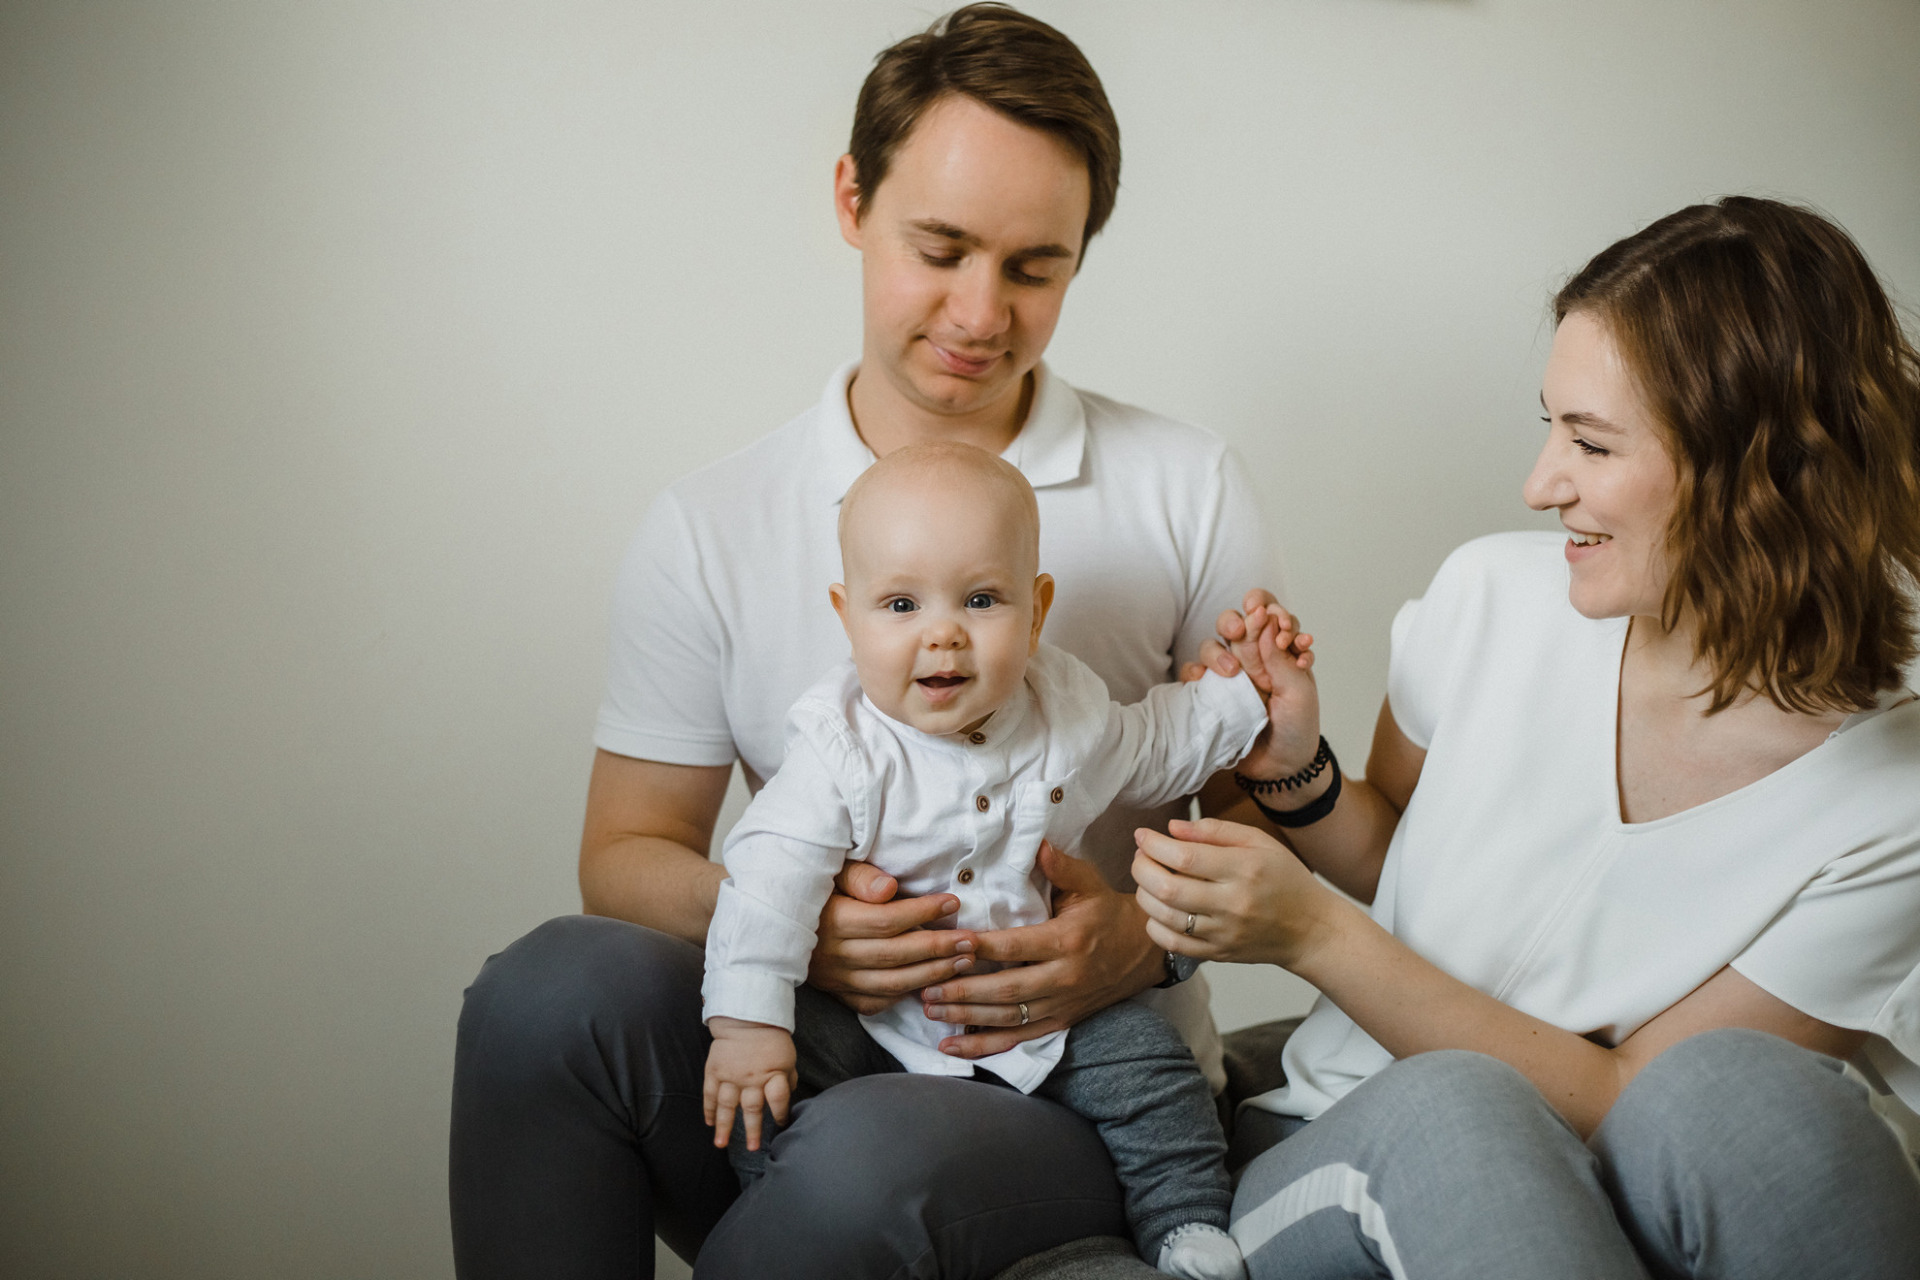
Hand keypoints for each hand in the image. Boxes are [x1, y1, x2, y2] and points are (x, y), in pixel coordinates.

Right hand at [703, 1017, 797, 1150]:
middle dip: (753, 1130)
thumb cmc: (771, 1039)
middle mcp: (751, 1078)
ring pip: (726, 1105)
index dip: (781, 1113)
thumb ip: (787, 1078)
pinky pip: (710, 1093)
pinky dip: (708, 1109)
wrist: (746, 1018)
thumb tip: (787, 1097)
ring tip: (721, 1144)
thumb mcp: (788, 1057)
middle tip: (752, 1149)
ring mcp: (731, 1075)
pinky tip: (709, 1123)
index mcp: (772, 1073)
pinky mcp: (715, 1071)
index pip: (778, 1099)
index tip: (781, 1124)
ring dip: (724, 1126)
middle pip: (752, 1108)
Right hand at [807, 860, 978, 1015]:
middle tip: (971, 939)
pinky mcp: (838, 994)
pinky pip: (875, 1002)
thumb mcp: (830, 870)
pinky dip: (905, 996)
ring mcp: (835, 979)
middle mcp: (833, 954)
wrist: (773, 922)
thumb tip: (890, 888)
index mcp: (831, 920)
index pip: (886, 920)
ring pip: (890, 983)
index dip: (922, 912)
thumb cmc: (814, 887)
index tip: (953, 902)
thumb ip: (859, 877)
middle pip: (895, 955)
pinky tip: (932, 984)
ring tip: (964, 961)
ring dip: (932, 974)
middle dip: (938, 948)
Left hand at [917, 842, 1159, 1058]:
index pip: (1017, 947)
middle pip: (1006, 989)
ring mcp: (1061, 1004)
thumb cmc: (1108, 912)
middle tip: (925, 985)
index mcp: (1068, 940)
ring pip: (1008, 1017)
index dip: (982, 948)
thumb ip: (1061, 867)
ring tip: (930, 1009)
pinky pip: (1019, 1038)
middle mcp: (1064, 977)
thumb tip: (1037, 845)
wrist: (1143, 952)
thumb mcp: (1090, 883)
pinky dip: (985, 1046)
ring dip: (966, 1017)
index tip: (950, 944)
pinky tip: (953, 1047)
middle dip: (963, 990)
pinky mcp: (1060, 1021)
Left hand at [1131, 817, 1335, 968]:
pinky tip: (1158, 909)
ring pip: (1165, 916)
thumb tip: (1171, 828)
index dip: (1154, 845)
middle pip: (1169, 888)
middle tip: (1140, 856)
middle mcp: (1233, 903)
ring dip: (1143, 894)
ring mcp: (1224, 932)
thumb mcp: (1260, 842)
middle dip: (1142, 867)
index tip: (1142, 835)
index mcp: (1245, 868)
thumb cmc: (1285, 878)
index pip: (1185, 857)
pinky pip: (1172, 943)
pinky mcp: (1219, 954)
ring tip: (1147, 879)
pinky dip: (1154, 925)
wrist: (1311, 929)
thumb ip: (1215, 831)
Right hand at [1195, 591, 1321, 781]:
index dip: (1266, 607)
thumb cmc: (1297, 727)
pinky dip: (1193, 672)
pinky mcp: (1212, 694)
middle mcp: (1253, 657)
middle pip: (1233, 623)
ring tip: (1231, 672)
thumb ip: (1281, 657)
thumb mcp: (1299, 691)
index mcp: (1278, 650)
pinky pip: (1192, 674)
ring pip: (1211, 645)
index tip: (1270, 617)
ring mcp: (1230, 675)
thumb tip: (1263, 621)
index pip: (1268, 614)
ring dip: (1216, 651)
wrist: (1282, 767)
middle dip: (1234, 621)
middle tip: (1240, 631)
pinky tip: (1201, 681)